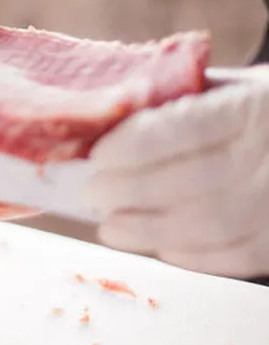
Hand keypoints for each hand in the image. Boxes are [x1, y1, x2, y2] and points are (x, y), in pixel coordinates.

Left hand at [87, 68, 268, 277]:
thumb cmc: (252, 109)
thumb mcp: (224, 88)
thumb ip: (174, 98)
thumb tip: (101, 119)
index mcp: (251, 104)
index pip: (189, 125)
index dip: (138, 144)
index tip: (98, 155)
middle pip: (195, 180)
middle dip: (133, 190)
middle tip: (92, 193)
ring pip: (212, 224)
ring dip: (151, 230)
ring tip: (111, 227)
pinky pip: (236, 256)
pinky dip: (191, 255)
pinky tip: (159, 244)